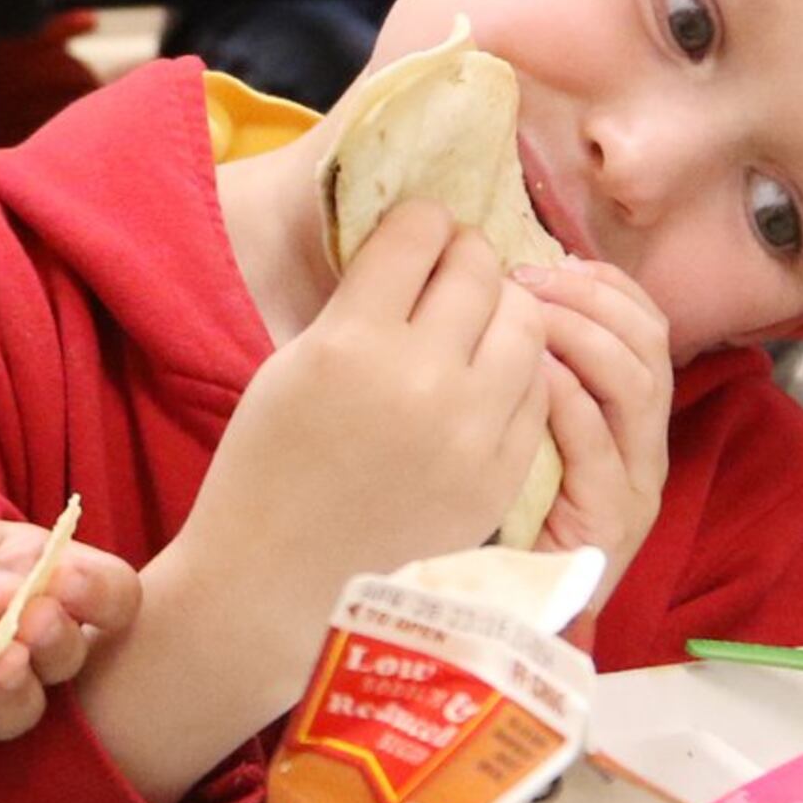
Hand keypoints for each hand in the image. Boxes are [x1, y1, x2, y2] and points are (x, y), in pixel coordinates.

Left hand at [0, 504, 142, 783]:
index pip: (89, 587)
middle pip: (73, 651)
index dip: (100, 590)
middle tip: (40, 620)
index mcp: (8, 573)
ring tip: (0, 654)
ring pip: (31, 704)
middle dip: (65, 638)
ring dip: (25, 681)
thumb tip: (27, 589)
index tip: (76, 585)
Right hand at [197, 203, 553, 598]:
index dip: (419, 221)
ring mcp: (470, 428)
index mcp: (350, 341)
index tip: (416, 230)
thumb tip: (412, 258)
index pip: (415, 234)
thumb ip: (356, 309)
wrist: (279, 582)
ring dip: (502, 307)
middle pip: (477, 269)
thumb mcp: (291, 366)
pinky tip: (488, 378)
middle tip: (452, 264)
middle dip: (465, 254)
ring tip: (478, 320)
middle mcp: (420, 376)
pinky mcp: (500, 472)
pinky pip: (536, 389)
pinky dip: (516, 370)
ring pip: (523, 323)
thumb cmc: (267, 468)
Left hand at [518, 258, 673, 585]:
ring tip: (525, 315)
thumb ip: (530, 368)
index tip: (550, 258)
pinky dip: (564, 398)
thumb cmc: (504, 511)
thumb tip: (502, 285)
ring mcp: (632, 483)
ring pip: (632, 383)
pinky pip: (595, 443)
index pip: (646, 324)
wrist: (509, 612)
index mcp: (632, 415)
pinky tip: (526, 373)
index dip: (605, 283)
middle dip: (589, 298)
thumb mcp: (523, 427)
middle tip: (526, 279)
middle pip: (646, 343)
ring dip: (579, 334)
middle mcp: (645, 445)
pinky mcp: (606, 520)